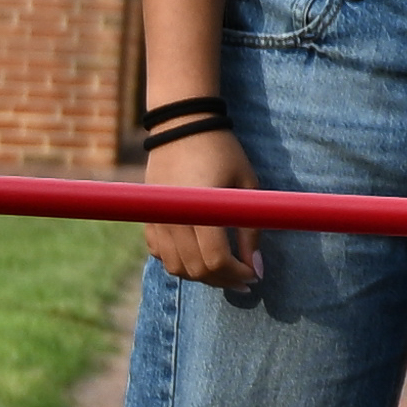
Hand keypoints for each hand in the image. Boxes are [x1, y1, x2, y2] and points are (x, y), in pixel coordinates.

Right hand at [141, 123, 263, 298]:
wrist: (183, 126)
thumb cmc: (222, 151)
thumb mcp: (245, 186)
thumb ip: (250, 231)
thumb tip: (257, 270)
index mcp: (200, 210)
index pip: (215, 261)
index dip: (237, 274)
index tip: (253, 274)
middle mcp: (174, 220)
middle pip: (196, 270)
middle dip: (223, 280)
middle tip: (243, 278)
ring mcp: (158, 221)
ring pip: (176, 268)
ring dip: (201, 276)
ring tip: (223, 270)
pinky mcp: (149, 219)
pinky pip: (160, 254)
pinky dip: (179, 262)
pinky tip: (197, 255)